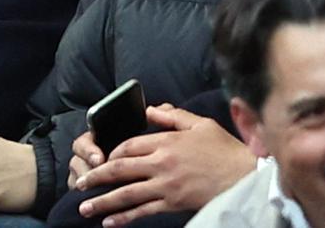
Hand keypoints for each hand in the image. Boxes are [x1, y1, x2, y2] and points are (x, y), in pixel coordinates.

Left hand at [73, 104, 255, 225]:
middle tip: (79, 183)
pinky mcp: (172, 204)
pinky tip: (109, 222)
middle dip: (96, 177)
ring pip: (126, 194)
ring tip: (84, 207)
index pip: (129, 145)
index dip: (113, 152)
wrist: (245, 178)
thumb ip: (173, 117)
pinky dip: (124, 218)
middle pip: (120, 169)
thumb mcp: (200, 124)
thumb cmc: (225, 150)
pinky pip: (143, 211)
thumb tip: (151, 109)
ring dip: (102, 201)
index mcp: (166, 142)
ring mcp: (165, 186)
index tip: (103, 158)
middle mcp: (161, 163)